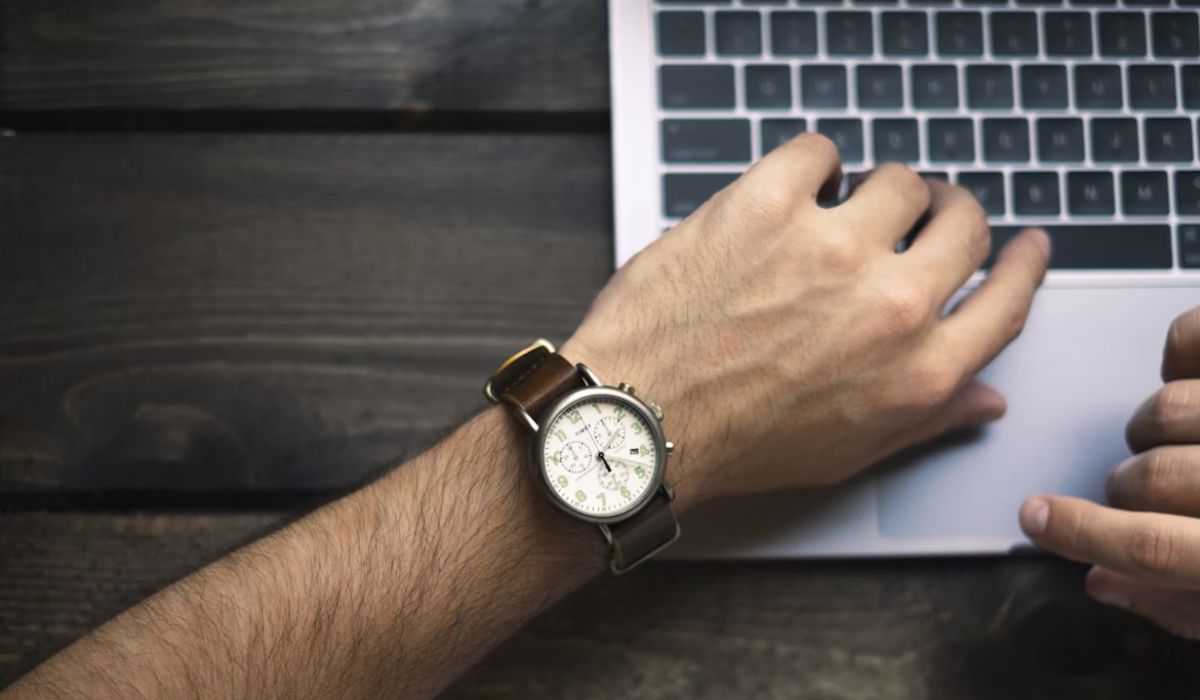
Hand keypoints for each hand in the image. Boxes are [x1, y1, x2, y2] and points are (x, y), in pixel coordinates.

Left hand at [562, 134, 1049, 508]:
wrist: (639, 421)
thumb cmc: (733, 443)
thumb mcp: (847, 452)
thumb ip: (926, 420)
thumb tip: (985, 397)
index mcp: (918, 370)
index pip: (1007, 299)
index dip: (1022, 264)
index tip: (1023, 244)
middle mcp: (889, 306)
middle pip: (964, 224)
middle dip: (950, 213)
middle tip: (924, 213)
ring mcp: (829, 248)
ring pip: (898, 179)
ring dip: (878, 190)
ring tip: (843, 207)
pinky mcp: (766, 206)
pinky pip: (819, 151)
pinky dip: (812, 164)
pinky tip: (794, 188)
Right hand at [1020, 307, 1199, 639]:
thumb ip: (1187, 604)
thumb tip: (1104, 582)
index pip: (1152, 546)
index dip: (1081, 535)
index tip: (1036, 518)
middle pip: (1148, 477)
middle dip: (1128, 488)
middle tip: (1143, 490)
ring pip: (1166, 409)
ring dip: (1155, 426)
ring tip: (1184, 435)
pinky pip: (1191, 335)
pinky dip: (1179, 350)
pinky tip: (1191, 375)